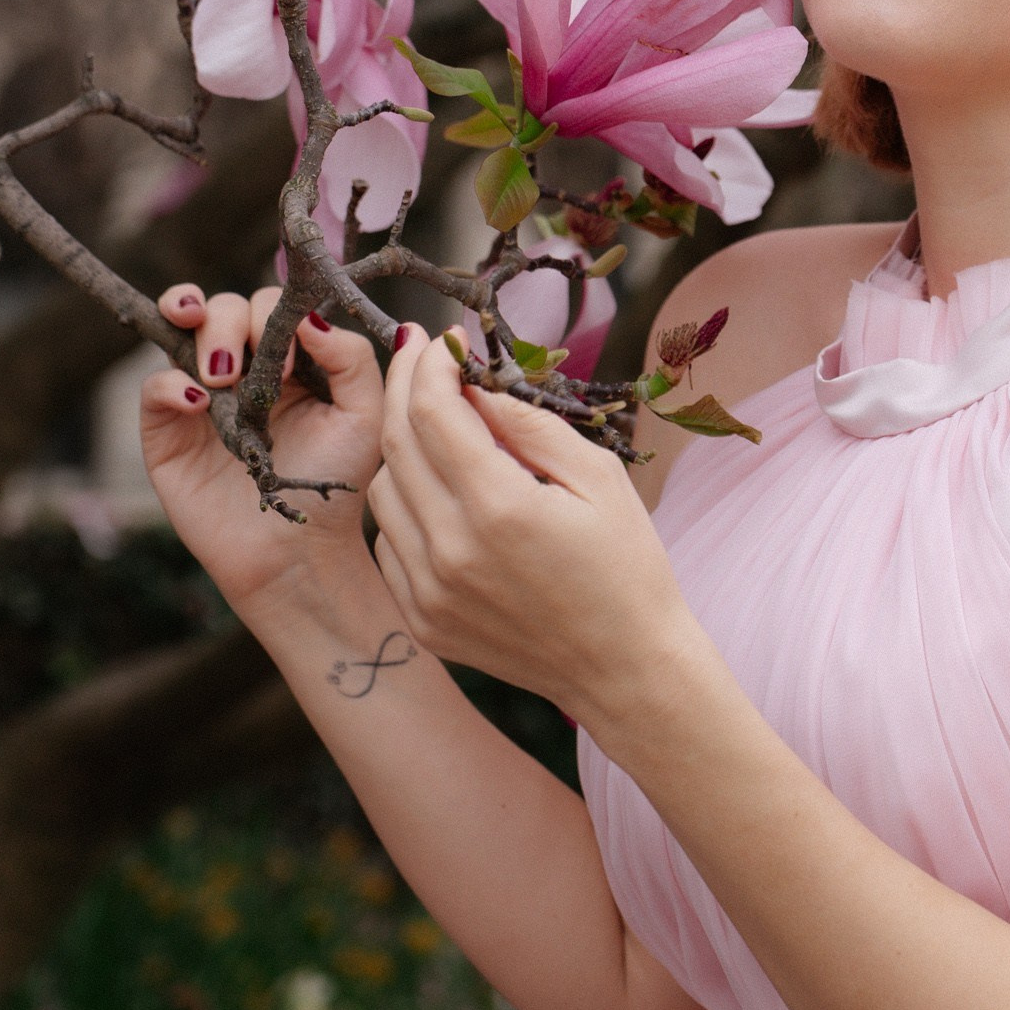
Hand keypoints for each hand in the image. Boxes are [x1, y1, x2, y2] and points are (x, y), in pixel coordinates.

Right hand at [140, 288, 383, 617]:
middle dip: (230, 321)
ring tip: (219, 373)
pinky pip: (153, 387)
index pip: (272, 305)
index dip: (276, 314)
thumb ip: (351, 358)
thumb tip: (309, 315)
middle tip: (242, 365)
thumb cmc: (334, 483)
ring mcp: (202, 394)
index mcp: (291, 357)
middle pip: (225, 308)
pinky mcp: (167, 430)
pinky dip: (170, 384)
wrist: (295, 550)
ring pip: (183, 331)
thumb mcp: (364, 415)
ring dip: (198, 333)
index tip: (294, 357)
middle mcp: (243, 367)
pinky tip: (198, 402)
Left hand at [369, 330, 697, 730]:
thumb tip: (473, 376)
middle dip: (404, 388)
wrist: (626, 670)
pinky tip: (443, 494)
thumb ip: (528, 422)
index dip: (428, 365)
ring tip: (441, 429)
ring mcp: (428, 593)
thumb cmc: (627, 566)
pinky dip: (404, 505)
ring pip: (382, 492)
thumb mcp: (598, 476)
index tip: (439, 339)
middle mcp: (450, 552)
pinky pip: (388, 542)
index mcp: (499, 509)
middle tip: (419, 356)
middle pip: (395, 444)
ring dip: (402, 447)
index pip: (432, 411)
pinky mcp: (421, 620)